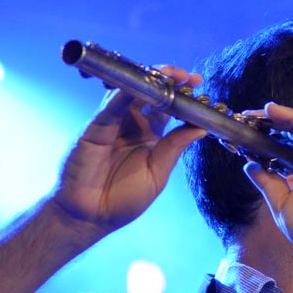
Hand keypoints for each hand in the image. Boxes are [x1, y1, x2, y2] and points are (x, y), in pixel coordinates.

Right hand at [52, 66, 205, 235]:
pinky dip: (124, 94)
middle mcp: (131, 125)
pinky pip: (111, 106)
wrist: (92, 217)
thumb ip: (174, 148)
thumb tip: (201, 128)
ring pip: (129, 92)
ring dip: (148, 80)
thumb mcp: (157, 174)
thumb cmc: (123, 200)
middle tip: (188, 76)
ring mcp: (113, 124)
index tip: (198, 83)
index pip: (167, 107)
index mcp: (150, 136)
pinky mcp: (95, 128)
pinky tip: (139, 86)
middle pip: (149, 92)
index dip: (181, 94)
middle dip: (168, 79)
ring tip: (169, 75)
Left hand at [242, 101, 292, 264]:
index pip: (282, 149)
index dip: (263, 140)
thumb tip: (250, 164)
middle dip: (268, 124)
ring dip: (278, 117)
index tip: (243, 135)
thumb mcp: (281, 206)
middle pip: (289, 134)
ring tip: (258, 112)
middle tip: (246, 119)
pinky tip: (274, 111)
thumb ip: (266, 183)